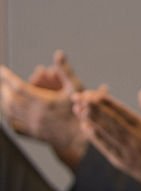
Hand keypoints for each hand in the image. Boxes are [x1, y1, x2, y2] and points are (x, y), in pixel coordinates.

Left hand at [1, 50, 87, 165]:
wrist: (82, 138)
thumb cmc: (80, 111)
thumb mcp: (76, 88)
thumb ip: (65, 71)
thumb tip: (58, 53)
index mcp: (44, 102)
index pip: (19, 86)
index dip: (7, 77)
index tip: (1, 70)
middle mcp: (35, 114)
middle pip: (10, 99)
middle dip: (3, 88)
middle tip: (0, 80)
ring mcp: (32, 125)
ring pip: (10, 111)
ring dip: (4, 100)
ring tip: (2, 92)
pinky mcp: (33, 133)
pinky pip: (14, 124)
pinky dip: (8, 115)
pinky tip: (8, 110)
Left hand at [73, 87, 140, 189]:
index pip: (122, 112)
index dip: (107, 102)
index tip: (95, 93)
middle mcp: (133, 139)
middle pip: (109, 120)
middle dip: (93, 107)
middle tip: (79, 97)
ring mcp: (125, 151)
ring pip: (104, 132)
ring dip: (90, 120)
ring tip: (77, 108)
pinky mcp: (119, 161)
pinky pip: (104, 146)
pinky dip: (94, 136)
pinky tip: (85, 127)